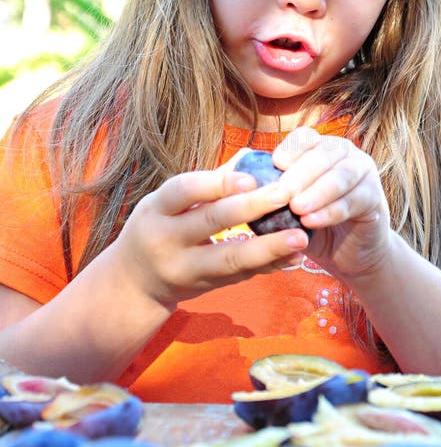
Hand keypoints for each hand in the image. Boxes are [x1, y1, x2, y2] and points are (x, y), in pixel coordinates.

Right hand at [108, 161, 309, 308]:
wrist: (134, 283)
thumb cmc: (159, 226)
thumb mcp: (167, 203)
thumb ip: (206, 184)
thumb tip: (254, 157)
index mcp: (156, 209)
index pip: (184, 190)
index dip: (217, 183)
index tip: (251, 177)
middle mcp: (166, 240)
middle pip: (211, 222)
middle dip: (251, 208)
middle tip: (286, 195)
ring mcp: (185, 269)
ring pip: (230, 259)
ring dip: (269, 248)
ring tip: (301, 237)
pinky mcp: (204, 288)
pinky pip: (240, 276)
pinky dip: (269, 265)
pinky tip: (293, 256)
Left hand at [271, 128, 392, 286]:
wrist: (346, 253)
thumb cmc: (309, 224)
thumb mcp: (286, 206)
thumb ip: (268, 191)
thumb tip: (234, 179)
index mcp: (321, 148)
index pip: (306, 137)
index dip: (291, 149)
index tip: (275, 165)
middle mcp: (345, 154)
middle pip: (323, 155)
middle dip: (300, 175)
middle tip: (282, 195)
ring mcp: (364, 173)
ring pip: (341, 175)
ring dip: (318, 192)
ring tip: (297, 209)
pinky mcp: (375, 198)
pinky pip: (354, 200)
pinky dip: (332, 211)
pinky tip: (313, 222)